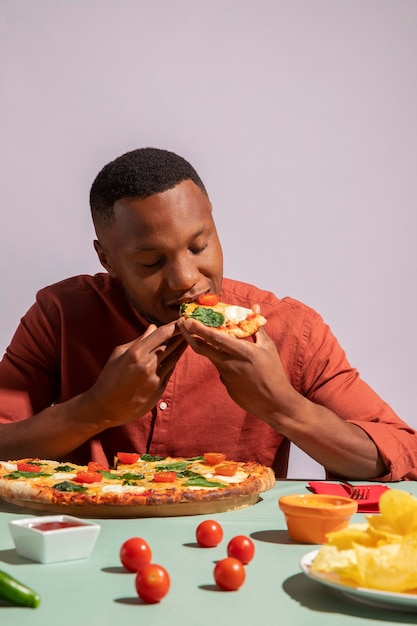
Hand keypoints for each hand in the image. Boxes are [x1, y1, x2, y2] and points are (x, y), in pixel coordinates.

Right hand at [84, 322, 186, 426]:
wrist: (105, 407)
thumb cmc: (109, 377)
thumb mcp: (119, 354)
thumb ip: (138, 340)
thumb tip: (153, 328)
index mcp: (136, 353)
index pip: (161, 334)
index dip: (173, 325)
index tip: (181, 319)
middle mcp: (147, 365)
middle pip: (170, 345)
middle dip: (181, 334)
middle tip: (190, 327)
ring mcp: (155, 379)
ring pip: (173, 358)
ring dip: (181, 348)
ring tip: (188, 338)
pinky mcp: (159, 390)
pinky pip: (170, 371)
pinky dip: (174, 361)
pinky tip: (177, 355)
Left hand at [177, 317, 296, 424]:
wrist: (274, 403)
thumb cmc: (273, 372)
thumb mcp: (267, 347)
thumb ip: (256, 327)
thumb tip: (255, 307)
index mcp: (242, 352)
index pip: (215, 338)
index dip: (199, 328)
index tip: (187, 319)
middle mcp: (230, 363)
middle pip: (202, 348)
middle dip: (188, 334)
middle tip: (181, 322)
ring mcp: (226, 376)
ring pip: (210, 356)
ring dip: (202, 344)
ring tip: (197, 333)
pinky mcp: (226, 385)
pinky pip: (220, 368)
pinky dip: (220, 359)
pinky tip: (227, 357)